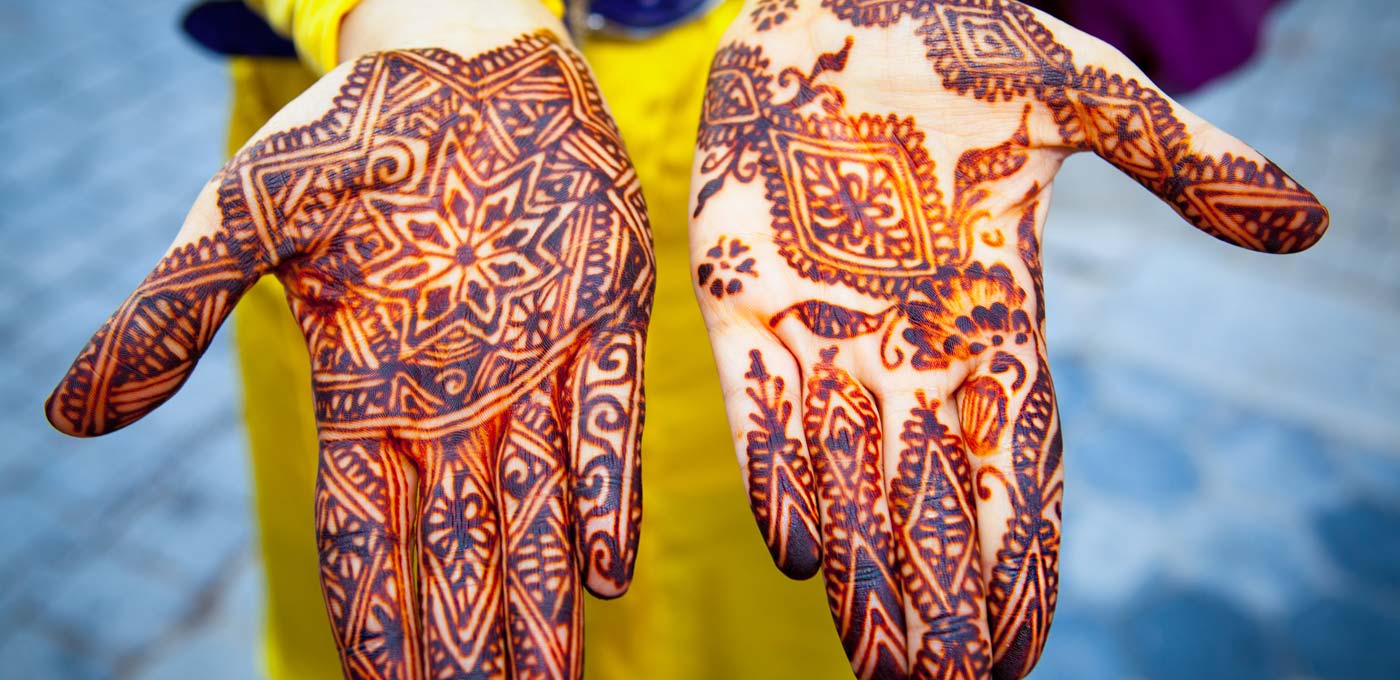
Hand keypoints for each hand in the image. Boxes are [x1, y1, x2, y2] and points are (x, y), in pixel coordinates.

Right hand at [46, 29, 652, 679]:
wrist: (460, 59)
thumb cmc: (348, 136)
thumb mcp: (245, 215)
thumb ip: (172, 312)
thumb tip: (67, 420)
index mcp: (366, 396)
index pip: (359, 536)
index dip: (370, 618)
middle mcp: (453, 406)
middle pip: (457, 552)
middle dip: (471, 641)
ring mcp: (531, 372)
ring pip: (537, 512)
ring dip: (544, 602)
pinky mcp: (602, 322)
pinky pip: (606, 422)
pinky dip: (606, 491)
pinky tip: (608, 567)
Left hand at [691, 1, 1325, 677]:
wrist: (837, 2)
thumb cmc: (961, 43)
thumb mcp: (1084, 96)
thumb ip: (1180, 162)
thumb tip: (1308, 226)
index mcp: (996, 314)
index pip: (1021, 461)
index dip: (1025, 556)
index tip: (1028, 649)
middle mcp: (911, 343)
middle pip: (934, 495)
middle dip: (943, 594)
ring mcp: (828, 324)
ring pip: (849, 472)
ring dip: (866, 569)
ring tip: (883, 664)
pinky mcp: (747, 292)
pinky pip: (763, 403)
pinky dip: (779, 472)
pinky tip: (796, 550)